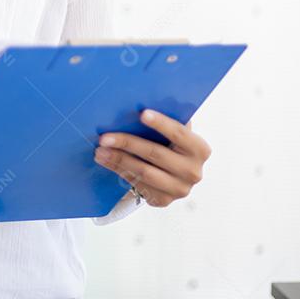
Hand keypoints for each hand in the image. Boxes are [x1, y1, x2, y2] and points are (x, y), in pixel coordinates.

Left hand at [93, 109, 211, 207]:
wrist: (173, 175)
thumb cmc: (170, 145)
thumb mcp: (174, 133)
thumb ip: (167, 120)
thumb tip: (144, 99)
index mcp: (199, 149)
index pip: (180, 133)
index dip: (161, 123)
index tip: (141, 114)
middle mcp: (193, 171)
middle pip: (155, 153)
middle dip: (127, 143)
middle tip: (104, 138)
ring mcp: (179, 189)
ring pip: (143, 172)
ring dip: (118, 160)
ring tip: (99, 151)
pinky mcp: (163, 200)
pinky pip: (138, 185)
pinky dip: (120, 172)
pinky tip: (107, 162)